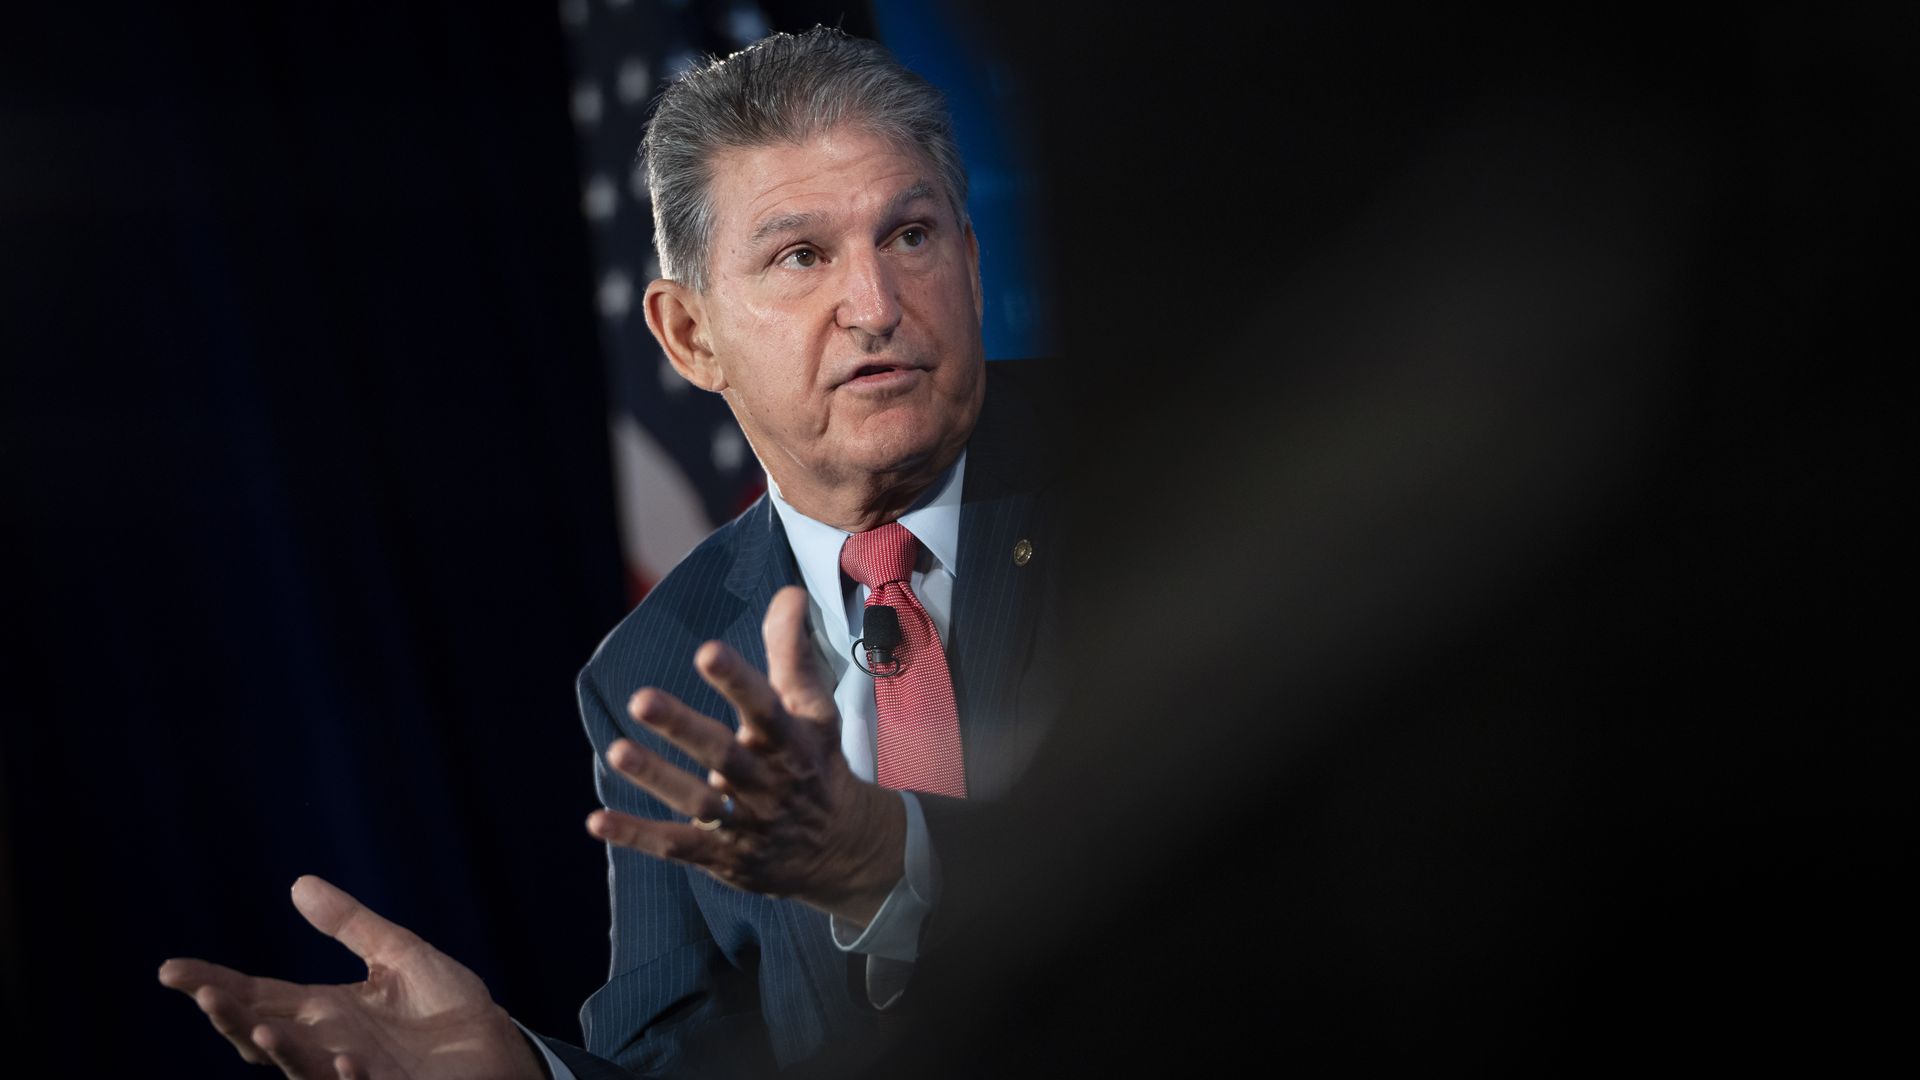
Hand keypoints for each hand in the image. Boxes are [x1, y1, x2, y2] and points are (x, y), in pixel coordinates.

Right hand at [158, 875, 543, 1079]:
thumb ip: (351, 926)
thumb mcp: (399, 955)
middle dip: (231, 1018)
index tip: (171, 969)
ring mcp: (354, 1076)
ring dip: (282, 1051)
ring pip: (303, 1069)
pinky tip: (348, 1061)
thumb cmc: (447, 1010)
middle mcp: (328, 1048)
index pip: (258, 997)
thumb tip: (299, 884)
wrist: (499, 1050)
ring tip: (258, 1030)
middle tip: (202, 995)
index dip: (215, 984)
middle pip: (264, 1036)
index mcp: (324, 1014)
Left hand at [587, 585, 906, 925]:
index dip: (737, 680)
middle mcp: (767, 782)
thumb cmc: (815, 762)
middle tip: (640, 699)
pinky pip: (676, 846)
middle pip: (723, 754)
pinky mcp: (722, 856)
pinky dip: (636, 835)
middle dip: (683, 727)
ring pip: (697, 802)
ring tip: (617, 751)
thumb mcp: (814, 710)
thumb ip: (792, 652)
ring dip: (657, 778)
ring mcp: (744, 823)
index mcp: (790, 741)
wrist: (840, 849)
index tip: (707, 651)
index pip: (765, 706)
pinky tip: (595, 820)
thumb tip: (788, 593)